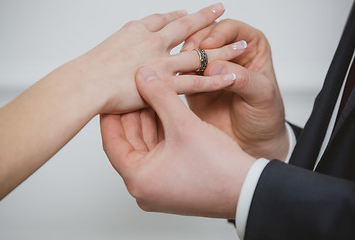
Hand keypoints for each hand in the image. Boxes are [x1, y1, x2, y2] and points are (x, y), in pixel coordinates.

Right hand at [70, 3, 242, 113]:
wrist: (85, 83)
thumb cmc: (91, 69)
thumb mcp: (108, 46)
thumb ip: (125, 40)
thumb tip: (134, 38)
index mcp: (139, 30)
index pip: (165, 19)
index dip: (181, 16)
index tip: (192, 13)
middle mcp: (155, 41)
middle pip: (188, 27)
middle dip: (207, 18)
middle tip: (222, 8)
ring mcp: (163, 61)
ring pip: (199, 54)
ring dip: (222, 49)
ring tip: (241, 45)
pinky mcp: (166, 83)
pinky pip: (196, 81)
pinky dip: (215, 79)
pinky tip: (230, 75)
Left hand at [100, 66, 255, 218]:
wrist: (249, 189)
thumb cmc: (218, 166)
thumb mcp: (184, 125)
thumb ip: (161, 95)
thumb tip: (142, 74)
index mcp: (138, 179)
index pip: (111, 141)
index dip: (111, 113)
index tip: (110, 94)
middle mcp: (144, 186)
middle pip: (130, 141)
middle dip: (133, 113)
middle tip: (133, 87)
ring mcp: (158, 185)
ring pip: (146, 145)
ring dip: (149, 120)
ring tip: (150, 93)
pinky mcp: (172, 181)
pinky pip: (159, 152)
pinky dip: (161, 132)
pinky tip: (164, 110)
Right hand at [182, 20, 287, 160]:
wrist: (253, 142)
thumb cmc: (265, 116)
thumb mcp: (262, 95)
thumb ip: (242, 78)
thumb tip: (215, 66)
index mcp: (250, 47)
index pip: (231, 29)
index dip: (219, 34)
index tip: (209, 45)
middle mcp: (228, 55)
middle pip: (207, 36)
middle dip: (196, 43)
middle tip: (189, 54)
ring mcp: (210, 69)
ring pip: (191, 54)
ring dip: (184, 58)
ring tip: (179, 67)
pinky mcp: (195, 85)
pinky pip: (182, 75)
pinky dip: (177, 76)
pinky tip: (174, 80)